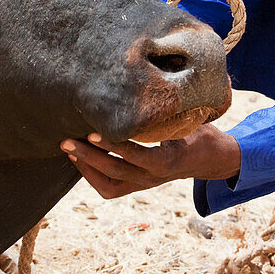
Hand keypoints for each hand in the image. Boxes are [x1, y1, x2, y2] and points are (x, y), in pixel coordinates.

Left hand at [60, 123, 240, 198]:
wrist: (208, 159)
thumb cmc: (198, 132)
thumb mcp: (191, 120)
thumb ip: (170, 111)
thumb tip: (151, 85)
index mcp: (167, 160)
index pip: (136, 155)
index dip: (112, 145)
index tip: (92, 132)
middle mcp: (153, 177)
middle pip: (114, 171)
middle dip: (87, 156)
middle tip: (66, 141)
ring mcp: (144, 184)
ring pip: (108, 184)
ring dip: (85, 167)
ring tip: (67, 148)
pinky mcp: (137, 186)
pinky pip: (110, 188)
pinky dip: (92, 175)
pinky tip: (79, 158)